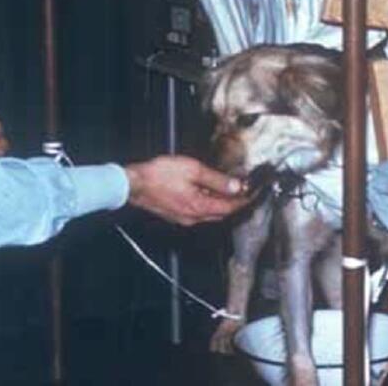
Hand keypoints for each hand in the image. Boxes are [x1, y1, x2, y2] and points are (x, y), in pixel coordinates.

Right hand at [124, 156, 249, 225]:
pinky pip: (198, 212)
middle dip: (234, 203)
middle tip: (245, 191)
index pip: (229, 208)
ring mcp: (183, 218)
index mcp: (199, 207)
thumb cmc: (159, 175)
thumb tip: (236, 186)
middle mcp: (193, 217)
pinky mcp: (175, 215)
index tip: (254, 193)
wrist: (134, 184)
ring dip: (221, 204)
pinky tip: (207, 192)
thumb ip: (217, 180)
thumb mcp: (193, 170)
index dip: (244, 201)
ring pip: (209, 214)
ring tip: (229, 190)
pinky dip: (207, 204)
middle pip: (221, 213)